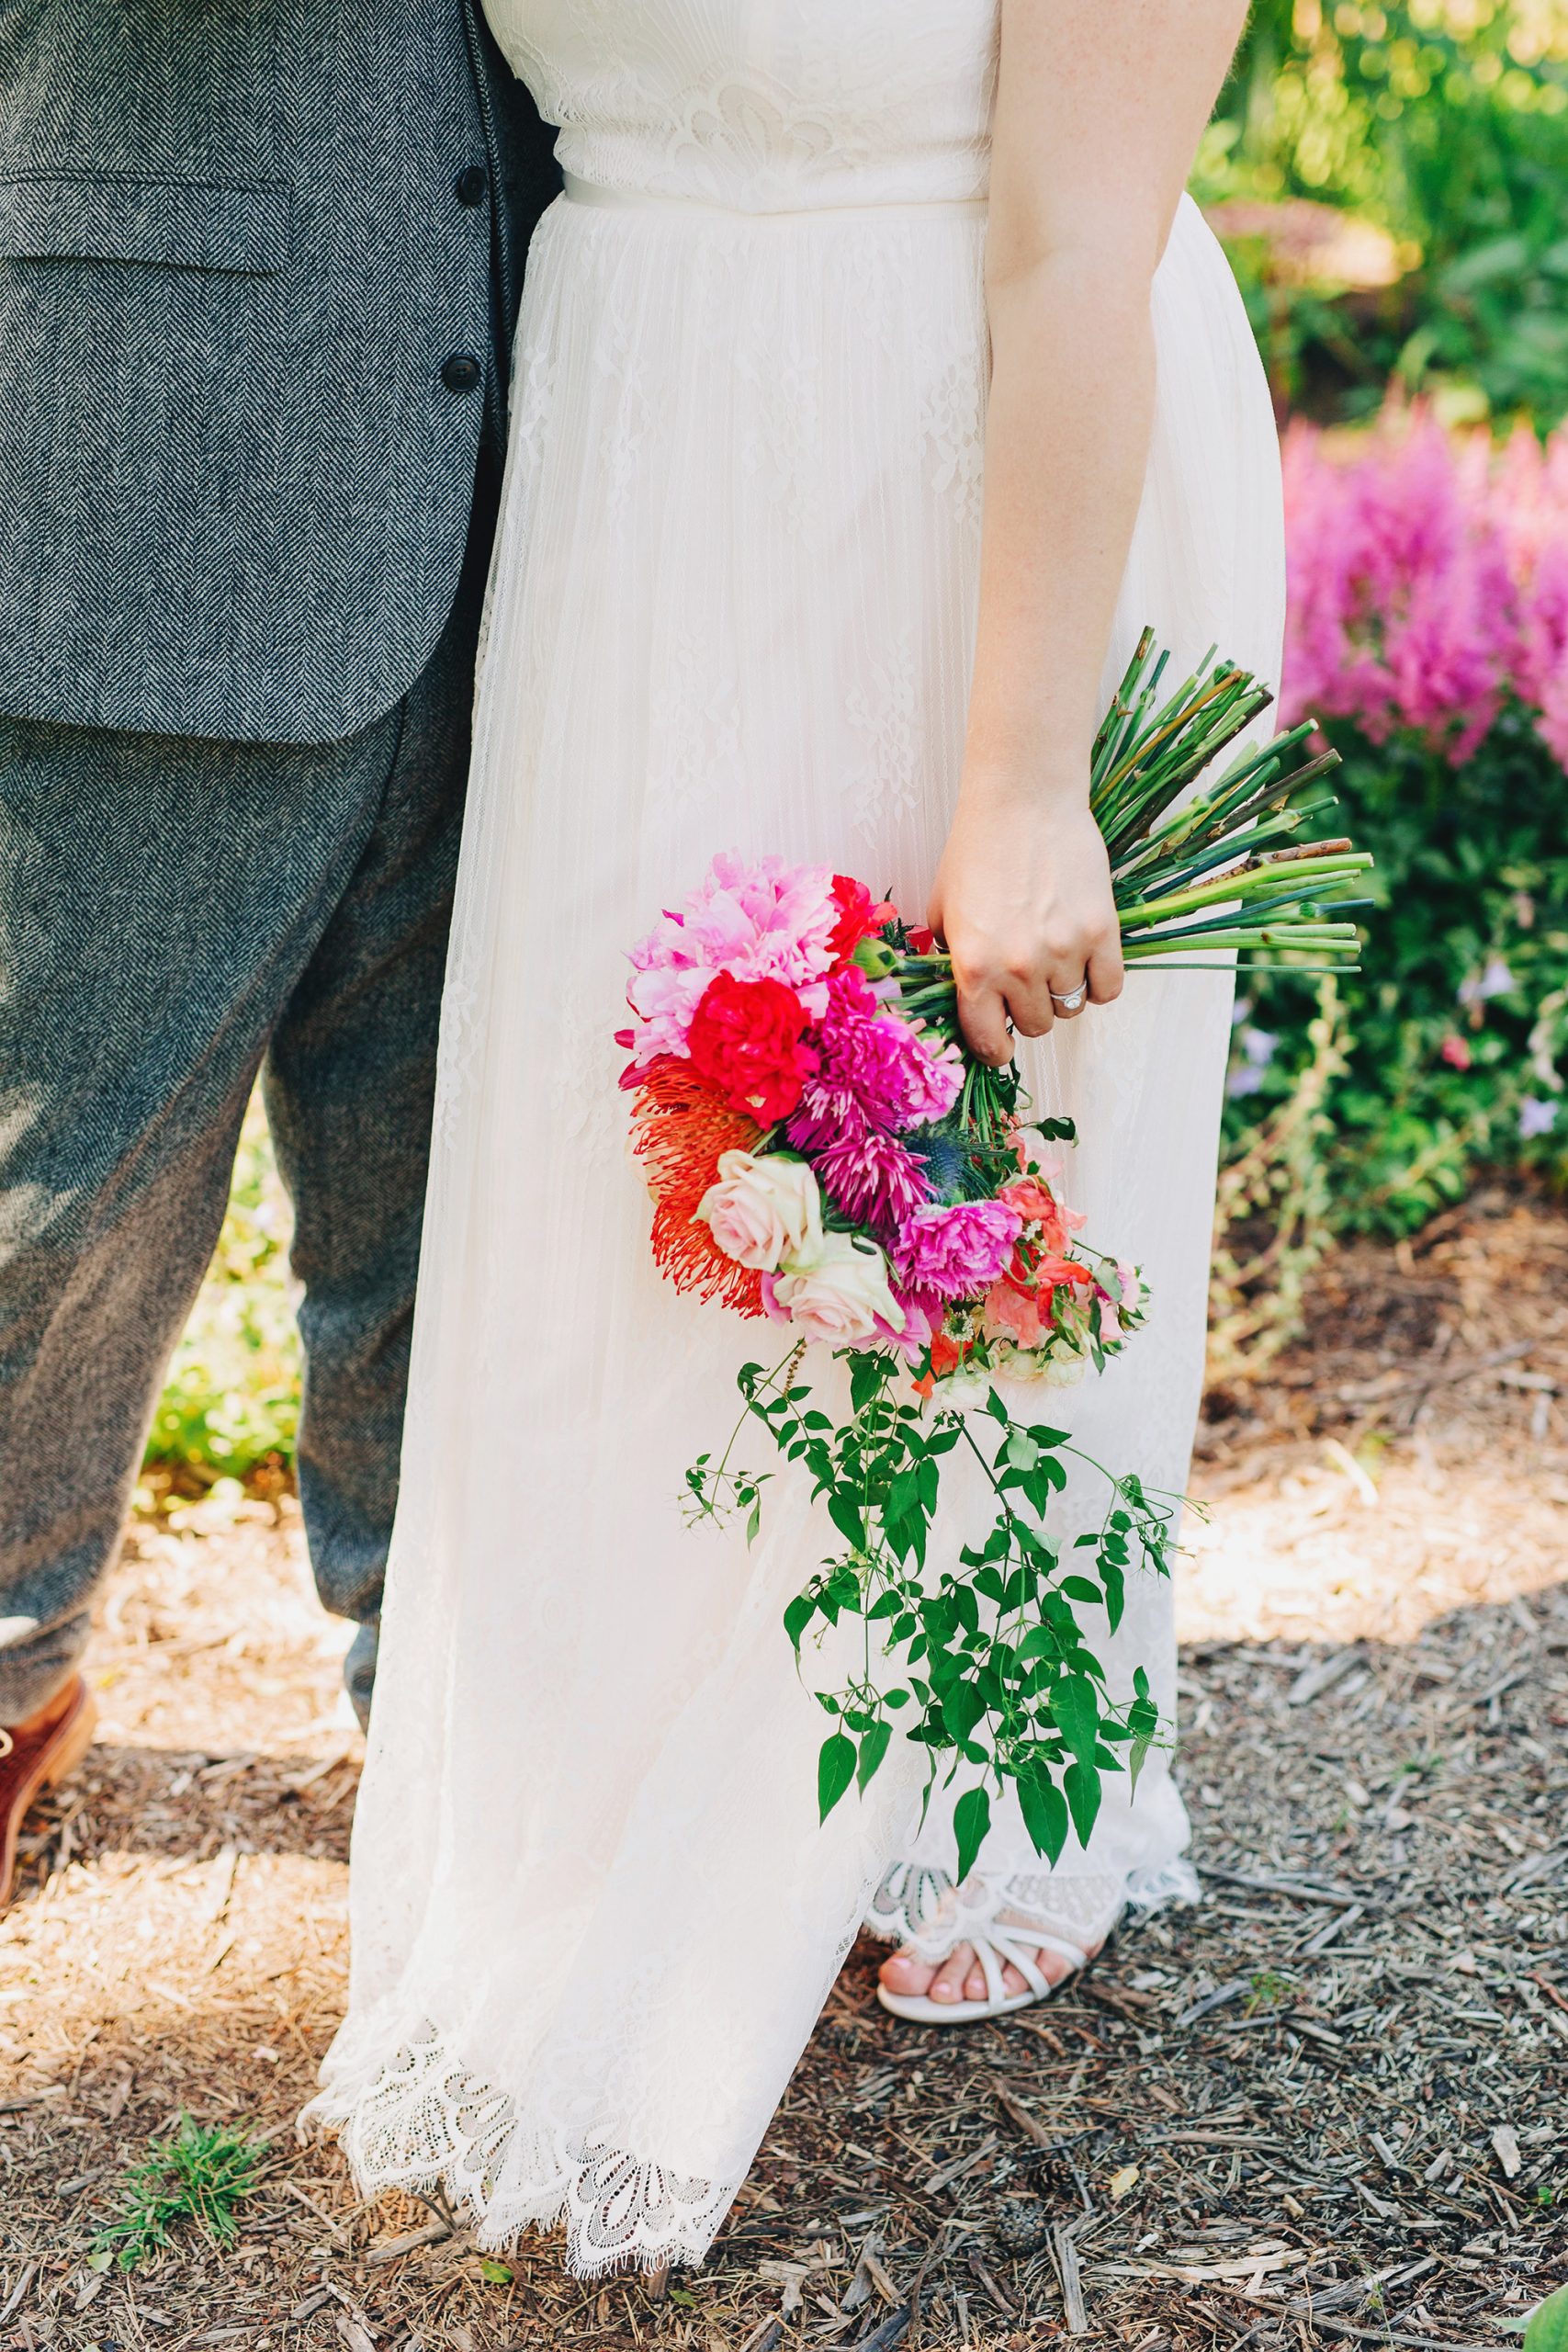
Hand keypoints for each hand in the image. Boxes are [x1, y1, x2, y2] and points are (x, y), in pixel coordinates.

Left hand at [927, 784, 1123, 1065]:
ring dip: (1063, 992)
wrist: (1022, 800)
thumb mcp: (943, 912)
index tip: (1001, 1043)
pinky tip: (1085, 960)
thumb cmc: (975, 851)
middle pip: (1036, 1026)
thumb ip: (952, 962)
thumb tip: (967, 1002)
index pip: (988, 1041)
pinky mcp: (1101, 931)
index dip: (994, 1049)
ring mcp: (1063, 951)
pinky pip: (1108, 988)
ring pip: (1071, 1007)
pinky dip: (1098, 982)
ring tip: (1054, 958)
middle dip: (1030, 1010)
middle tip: (1027, 980)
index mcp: (973, 968)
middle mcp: (1018, 968)